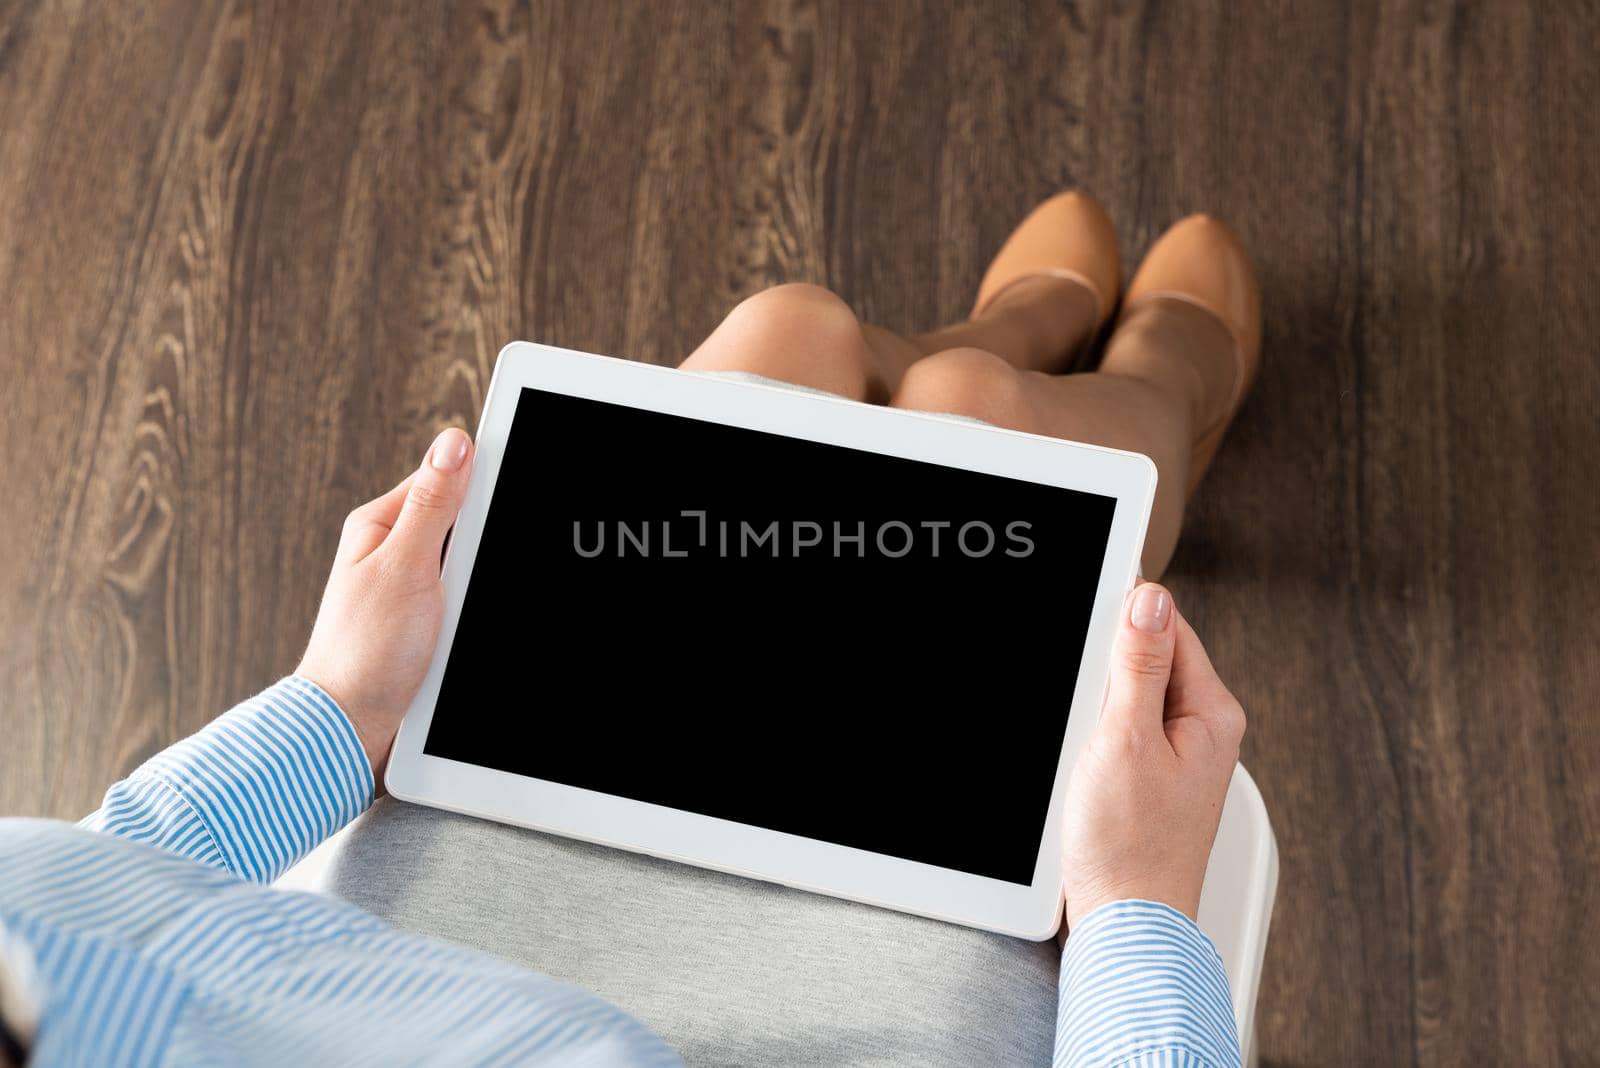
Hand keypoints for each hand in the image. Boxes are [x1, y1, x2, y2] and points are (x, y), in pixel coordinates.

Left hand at [296, 427, 474, 786]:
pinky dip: (475, 609)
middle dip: (482, 544)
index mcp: (380, 524)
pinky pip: (465, 600)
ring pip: (469, 565)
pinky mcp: (424, 622)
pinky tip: (468, 628)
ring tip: (461, 615)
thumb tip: (454, 442)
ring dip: (479, 585)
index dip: (481, 484)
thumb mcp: (405, 565)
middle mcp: (392, 551)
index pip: (445, 478)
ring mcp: (409, 588)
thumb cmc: (366, 652)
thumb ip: (432, 504)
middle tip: (471, 578)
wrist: (352, 727)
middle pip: (463, 523)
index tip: (512, 492)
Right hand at [1061, 582, 1245, 926]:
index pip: (1170, 627)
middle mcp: (1203, 731)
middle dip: (1105, 672)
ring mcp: (1177, 757)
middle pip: (1147, 660)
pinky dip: (1093, 738)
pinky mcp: (1150, 779)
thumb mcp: (1125, 738)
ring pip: (1127, 697)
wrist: (1124, 923)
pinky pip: (1118, 732)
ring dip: (1095, 709)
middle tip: (1088, 712)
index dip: (1123, 620)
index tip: (1088, 626)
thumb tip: (1151, 598)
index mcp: (1213, 713)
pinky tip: (1083, 766)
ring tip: (1087, 750)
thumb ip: (1139, 664)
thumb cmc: (1130, 848)